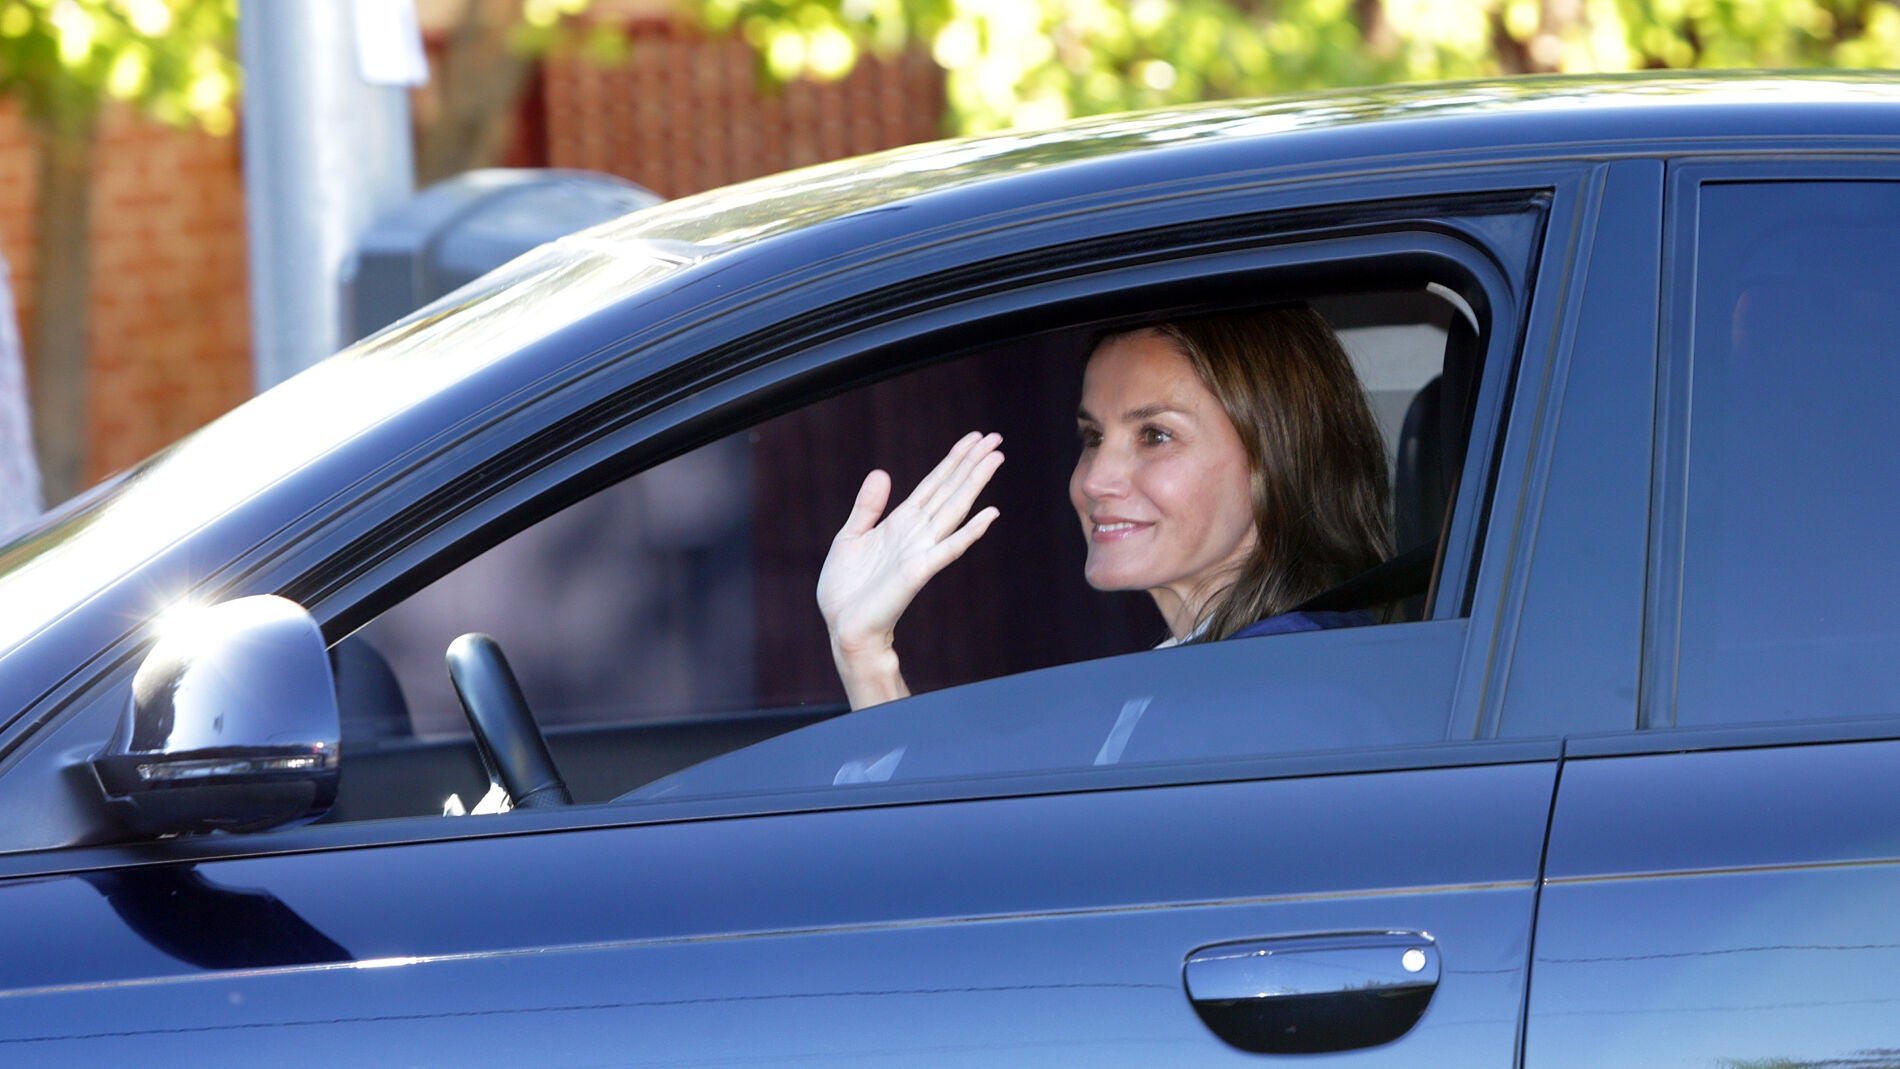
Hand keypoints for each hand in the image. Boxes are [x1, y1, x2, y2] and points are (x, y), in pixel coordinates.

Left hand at [818, 432, 1002, 706]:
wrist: (843, 627)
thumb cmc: (846, 590)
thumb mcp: (850, 537)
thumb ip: (868, 506)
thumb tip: (882, 472)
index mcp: (901, 523)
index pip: (934, 484)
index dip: (953, 460)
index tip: (973, 437)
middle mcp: (917, 533)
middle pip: (950, 490)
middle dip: (971, 463)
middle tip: (996, 437)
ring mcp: (921, 550)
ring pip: (954, 509)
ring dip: (975, 484)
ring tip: (996, 458)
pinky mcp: (918, 571)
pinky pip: (948, 548)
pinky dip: (970, 531)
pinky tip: (990, 514)